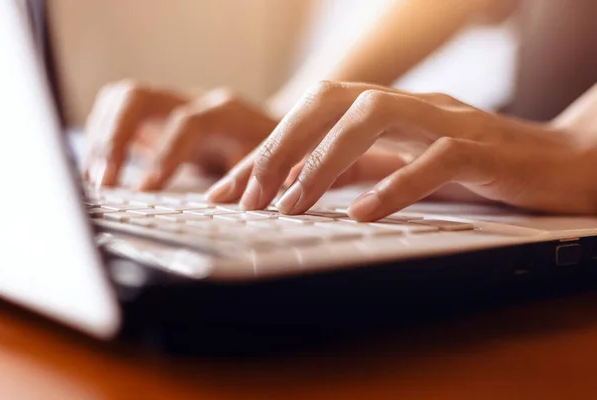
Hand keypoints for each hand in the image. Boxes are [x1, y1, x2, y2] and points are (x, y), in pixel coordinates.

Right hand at [84, 81, 277, 189]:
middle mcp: (191, 100)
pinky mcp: (153, 116)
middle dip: (115, 136)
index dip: (166, 153)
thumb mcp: (269, 165)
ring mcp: (168, 103)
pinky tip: (97, 172)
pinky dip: (100, 141)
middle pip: (140, 97)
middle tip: (104, 181)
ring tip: (95, 180)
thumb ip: (246, 178)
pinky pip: (116, 115)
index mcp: (225, 112)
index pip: (187, 121)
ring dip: (101, 138)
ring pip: (121, 101)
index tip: (146, 190)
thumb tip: (216, 200)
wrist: (267, 128)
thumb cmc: (269, 151)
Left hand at [207, 81, 596, 220]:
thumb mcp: (405, 162)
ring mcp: (448, 120)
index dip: (264, 150)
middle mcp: (411, 104)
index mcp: (388, 107)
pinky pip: (435, 159)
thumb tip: (299, 188)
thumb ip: (360, 168)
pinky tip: (363, 216)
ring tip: (291, 207)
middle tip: (246, 197)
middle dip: (279, 147)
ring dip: (323, 163)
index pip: (311, 115)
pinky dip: (395, 186)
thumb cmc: (477, 165)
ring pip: (373, 119)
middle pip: (330, 102)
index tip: (227, 190)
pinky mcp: (483, 150)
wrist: (562, 161)